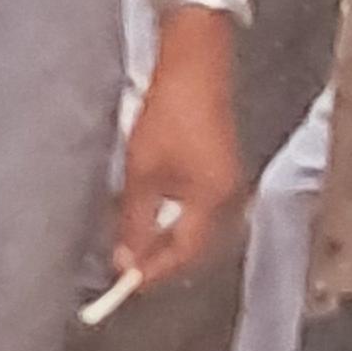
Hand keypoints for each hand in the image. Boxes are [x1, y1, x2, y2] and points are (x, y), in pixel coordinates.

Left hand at [112, 22, 242, 293]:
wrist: (195, 65)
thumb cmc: (167, 114)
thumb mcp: (142, 171)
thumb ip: (135, 222)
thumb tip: (125, 262)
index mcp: (213, 202)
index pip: (183, 256)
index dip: (153, 274)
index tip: (123, 285)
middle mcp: (228, 200)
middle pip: (195, 250)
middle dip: (161, 263)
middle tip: (125, 270)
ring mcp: (228, 185)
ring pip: (197, 233)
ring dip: (167, 244)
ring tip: (133, 249)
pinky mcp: (222, 171)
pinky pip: (199, 213)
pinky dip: (175, 223)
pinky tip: (151, 219)